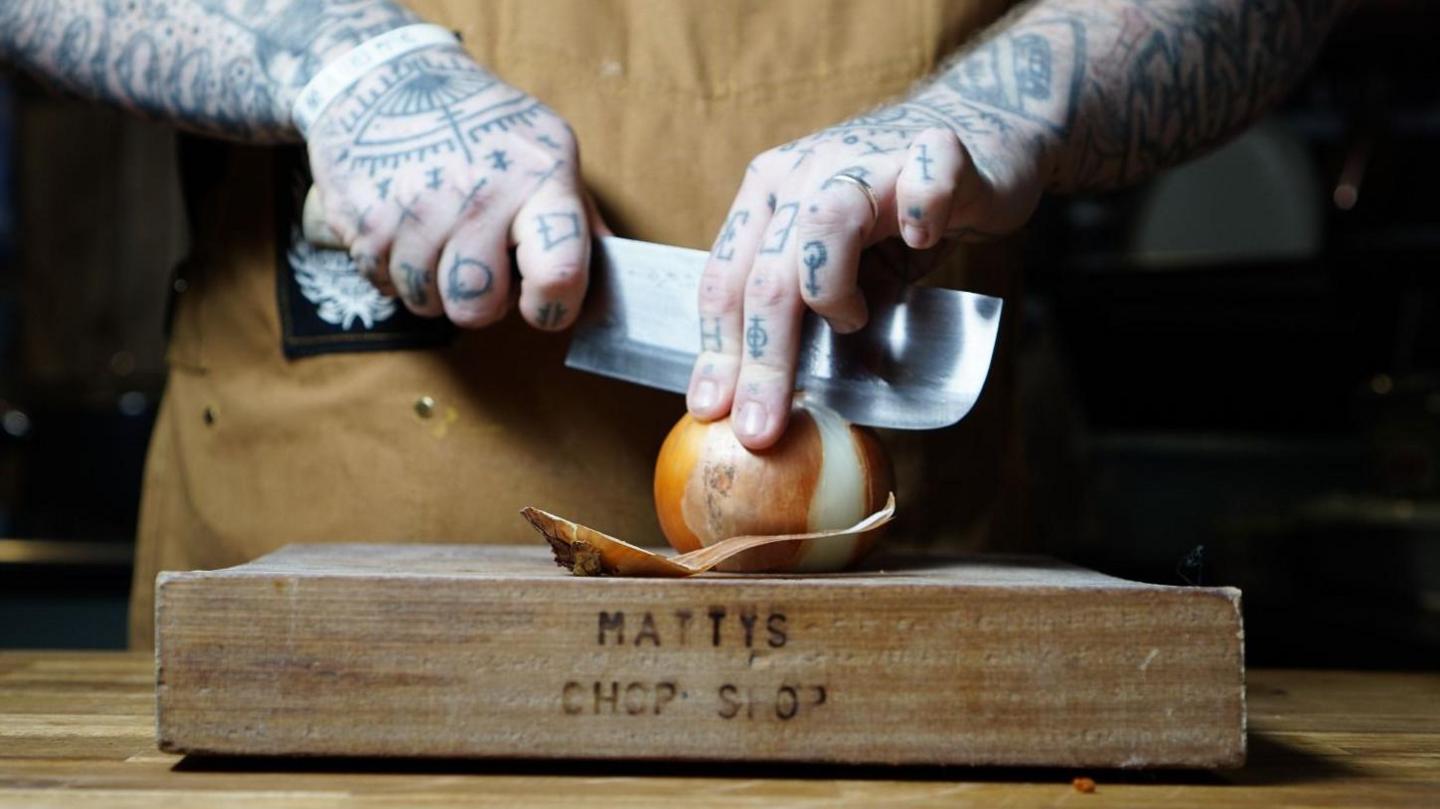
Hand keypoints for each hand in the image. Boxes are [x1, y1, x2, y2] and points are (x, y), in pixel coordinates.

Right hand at [304, 43, 595, 330]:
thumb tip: (615, 292)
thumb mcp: (547, 153)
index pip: (558, 271)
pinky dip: (395, 272)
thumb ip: (581, 222)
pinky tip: (407, 231)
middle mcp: (477, 194)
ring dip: (434, 287)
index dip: (552, 309)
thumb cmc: (484, 127)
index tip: (542, 304)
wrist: (390, 79)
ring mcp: (415, 207)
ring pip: (427, 303)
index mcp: (539, 179)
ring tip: (441, 241)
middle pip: (477, 306)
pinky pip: (384, 284)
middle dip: (481, 301)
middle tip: (480, 264)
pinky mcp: (365, 220)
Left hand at [685, 88, 1051, 448]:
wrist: (982, 134)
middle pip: (768, 273)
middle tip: (761, 427)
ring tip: (853, 320)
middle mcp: (806, 170)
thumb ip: (806, 311)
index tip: (712, 412)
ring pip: (826, 222)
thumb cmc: (900, 213)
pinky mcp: (939, 150)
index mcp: (769, 195)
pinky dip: (923, 214)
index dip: (718, 350)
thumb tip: (773, 396)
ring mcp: (870, 155)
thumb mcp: (840, 264)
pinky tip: (923, 240)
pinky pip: (925, 181)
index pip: (726, 280)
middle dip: (762, 361)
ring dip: (831, 290)